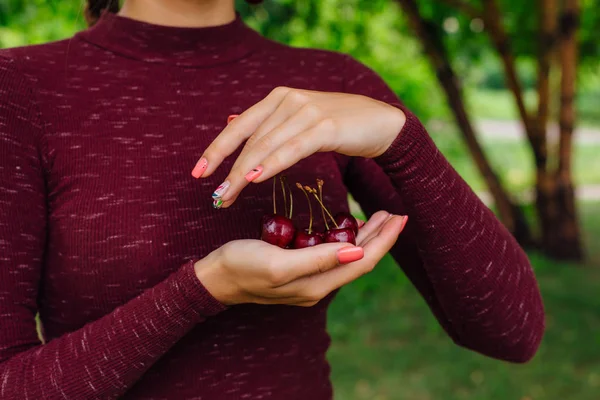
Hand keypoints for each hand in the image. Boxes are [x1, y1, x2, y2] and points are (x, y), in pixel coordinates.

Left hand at [192, 86, 405, 206]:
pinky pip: (292, 148)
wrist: (381, 122)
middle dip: (228, 170)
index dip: (216, 150)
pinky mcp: (326, 126)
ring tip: (227, 196)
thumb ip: (269, 125)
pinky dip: (272, 164)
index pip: (239, 127)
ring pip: (267, 146)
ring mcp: (307, 111)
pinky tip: (255, 179)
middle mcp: (288, 100)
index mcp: (279, 98)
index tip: (198, 173)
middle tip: (215, 198)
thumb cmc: (339, 126)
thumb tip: (232, 123)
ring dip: (243, 174)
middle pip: (250, 140)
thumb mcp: (299, 122)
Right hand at [195, 211, 406, 305]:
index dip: (383, 240)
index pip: (361, 261)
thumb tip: (356, 253)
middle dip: (380, 237)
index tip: (399, 217)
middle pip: (359, 260)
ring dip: (366, 238)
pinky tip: (348, 228)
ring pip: (348, 258)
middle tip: (395, 212)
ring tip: (379, 217)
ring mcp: (309, 280)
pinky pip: (333, 256)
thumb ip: (317, 260)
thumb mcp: (279, 263)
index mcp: (317, 284)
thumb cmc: (241, 267)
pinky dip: (346, 240)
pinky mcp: (300, 271)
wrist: (214, 279)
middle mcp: (318, 285)